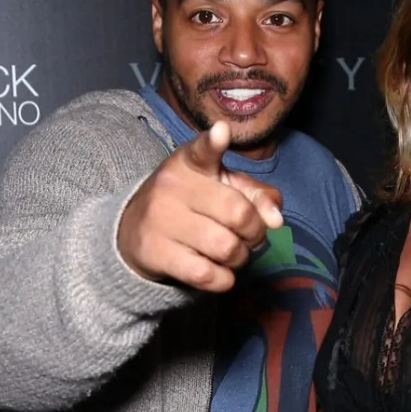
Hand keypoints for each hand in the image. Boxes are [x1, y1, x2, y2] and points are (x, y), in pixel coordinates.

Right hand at [118, 120, 282, 291]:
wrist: (134, 233)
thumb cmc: (191, 207)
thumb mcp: (220, 189)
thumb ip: (256, 196)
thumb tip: (276, 219)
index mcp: (191, 163)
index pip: (202, 150)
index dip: (214, 143)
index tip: (222, 132)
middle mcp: (173, 187)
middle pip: (239, 214)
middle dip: (255, 233)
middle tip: (249, 237)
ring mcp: (162, 220)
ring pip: (226, 248)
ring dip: (240, 258)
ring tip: (232, 254)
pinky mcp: (157, 253)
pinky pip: (207, 274)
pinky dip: (224, 279)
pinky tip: (219, 272)